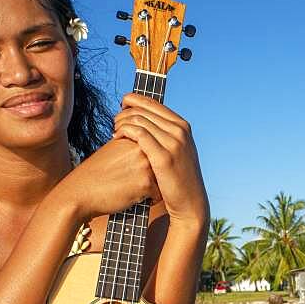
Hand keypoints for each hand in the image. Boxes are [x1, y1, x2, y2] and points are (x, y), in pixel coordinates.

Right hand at [56, 135, 160, 220]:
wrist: (79, 193)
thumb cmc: (95, 175)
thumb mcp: (112, 151)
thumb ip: (131, 146)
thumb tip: (149, 148)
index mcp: (133, 138)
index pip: (153, 151)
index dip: (144, 164)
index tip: (130, 171)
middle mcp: (141, 148)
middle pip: (160, 164)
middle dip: (153, 174)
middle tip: (132, 181)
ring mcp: (145, 165)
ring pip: (161, 178)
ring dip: (152, 186)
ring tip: (133, 189)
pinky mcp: (145, 183)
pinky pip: (158, 193)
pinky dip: (149, 199)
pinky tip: (133, 197)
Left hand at [112, 93, 208, 228]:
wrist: (190, 202)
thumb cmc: (178, 179)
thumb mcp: (177, 151)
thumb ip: (165, 134)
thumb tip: (146, 121)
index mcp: (182, 126)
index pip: (153, 102)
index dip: (134, 100)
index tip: (122, 106)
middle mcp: (179, 130)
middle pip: (144, 109)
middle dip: (124, 112)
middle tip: (114, 122)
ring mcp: (173, 143)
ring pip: (139, 119)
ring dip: (121, 122)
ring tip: (114, 131)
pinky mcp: (163, 156)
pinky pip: (138, 134)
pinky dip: (124, 131)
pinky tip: (116, 138)